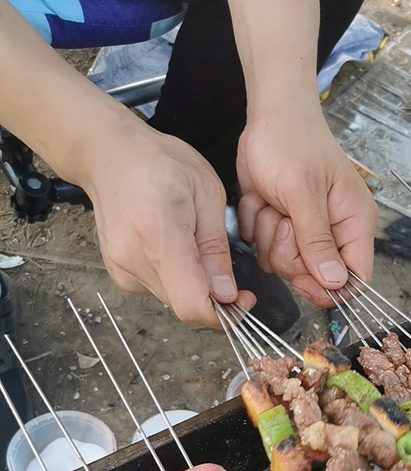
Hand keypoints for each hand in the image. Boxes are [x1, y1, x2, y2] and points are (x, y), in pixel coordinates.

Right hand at [79, 120, 254, 326]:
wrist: (109, 156)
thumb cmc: (159, 163)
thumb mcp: (206, 193)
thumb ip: (216, 249)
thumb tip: (226, 294)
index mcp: (159, 236)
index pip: (191, 304)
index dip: (224, 313)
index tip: (243, 299)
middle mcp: (134, 260)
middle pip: (185, 304)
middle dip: (213, 295)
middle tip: (223, 264)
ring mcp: (123, 271)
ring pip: (174, 299)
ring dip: (194, 284)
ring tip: (192, 243)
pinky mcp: (120, 275)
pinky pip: (160, 290)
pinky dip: (176, 278)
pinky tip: (174, 246)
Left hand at [236, 99, 375, 306]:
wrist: (268, 114)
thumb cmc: (292, 140)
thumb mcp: (303, 191)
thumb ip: (317, 240)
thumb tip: (334, 282)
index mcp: (353, 222)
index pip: (356, 277)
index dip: (331, 289)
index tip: (303, 280)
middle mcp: (333, 230)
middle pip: (314, 276)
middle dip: (289, 254)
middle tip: (282, 221)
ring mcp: (305, 229)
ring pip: (284, 264)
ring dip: (269, 237)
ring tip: (272, 202)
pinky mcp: (281, 225)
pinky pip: (264, 248)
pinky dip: (256, 225)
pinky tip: (262, 199)